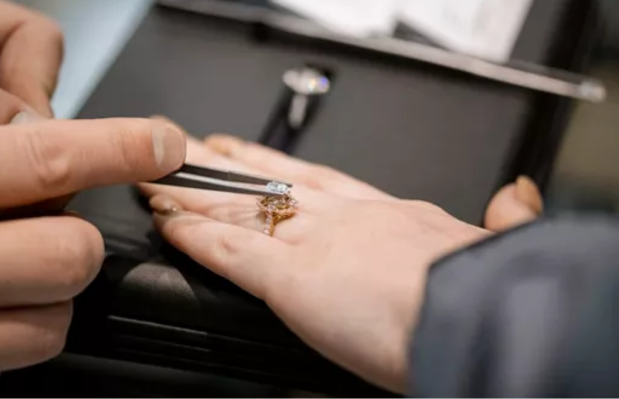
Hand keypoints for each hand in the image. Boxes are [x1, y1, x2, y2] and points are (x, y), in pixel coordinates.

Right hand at [0, 118, 184, 398]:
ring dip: (46, 295)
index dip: (122, 148)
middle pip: (72, 255)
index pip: (45, 160)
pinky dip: (1, 341)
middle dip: (76, 238)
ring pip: (53, 324)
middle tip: (41, 225)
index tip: (162, 144)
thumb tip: (41, 139)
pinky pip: (3, 371)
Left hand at [140, 129, 540, 392]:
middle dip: (230, 167)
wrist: (481, 315)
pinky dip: (196, 236)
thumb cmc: (490, 292)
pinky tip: (168, 222)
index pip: (323, 184)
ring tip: (162, 180)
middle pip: (271, 184)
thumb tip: (516, 197)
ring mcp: (314, 246)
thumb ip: (501, 221)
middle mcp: (346, 222)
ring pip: (241, 210)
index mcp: (393, 218)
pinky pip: (229, 252)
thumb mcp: (498, 247)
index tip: (260, 154)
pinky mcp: (289, 281)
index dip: (284, 167)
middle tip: (196, 149)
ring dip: (197, 196)